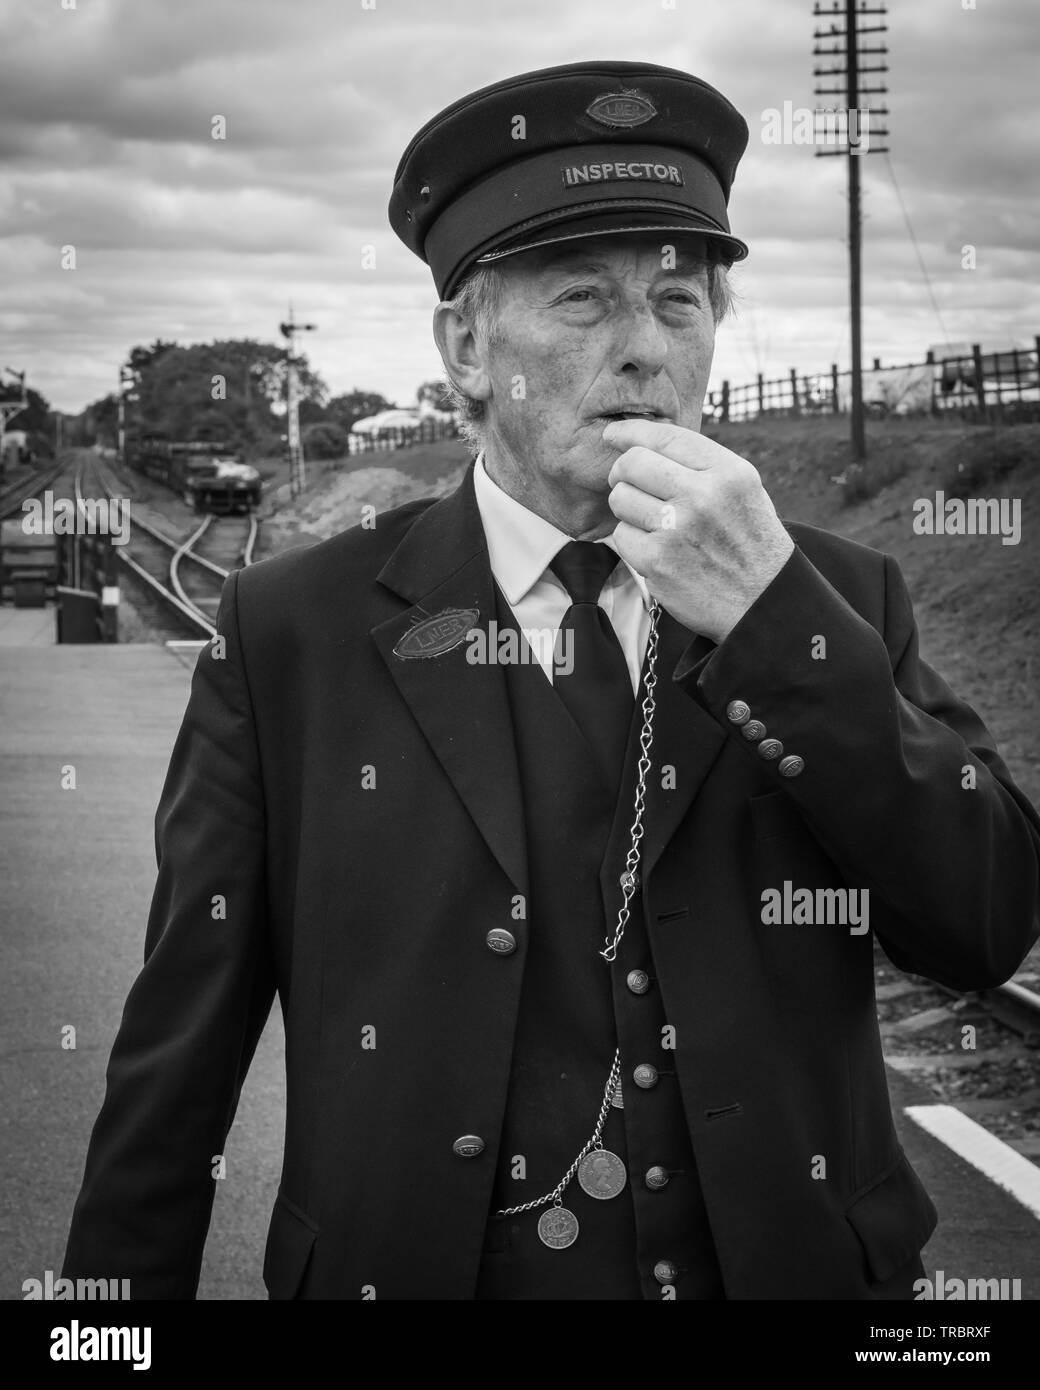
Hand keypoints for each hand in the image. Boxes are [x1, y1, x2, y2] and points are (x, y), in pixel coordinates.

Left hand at [603, 418, 794, 644]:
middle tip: (631, 487)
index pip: (664, 436)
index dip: (630, 431)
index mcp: (727, 471)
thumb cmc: (748, 542)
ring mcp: (678, 529)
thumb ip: (699, 464)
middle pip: (631, 464)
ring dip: (629, 511)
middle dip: (623, 474)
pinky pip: (622, 536)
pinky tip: (658, 552)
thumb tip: (639, 441)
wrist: (764, 602)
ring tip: (655, 525)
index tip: (613, 435)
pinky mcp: (659, 562)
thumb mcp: (741, 490)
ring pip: (620, 499)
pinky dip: (633, 544)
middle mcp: (703, 495)